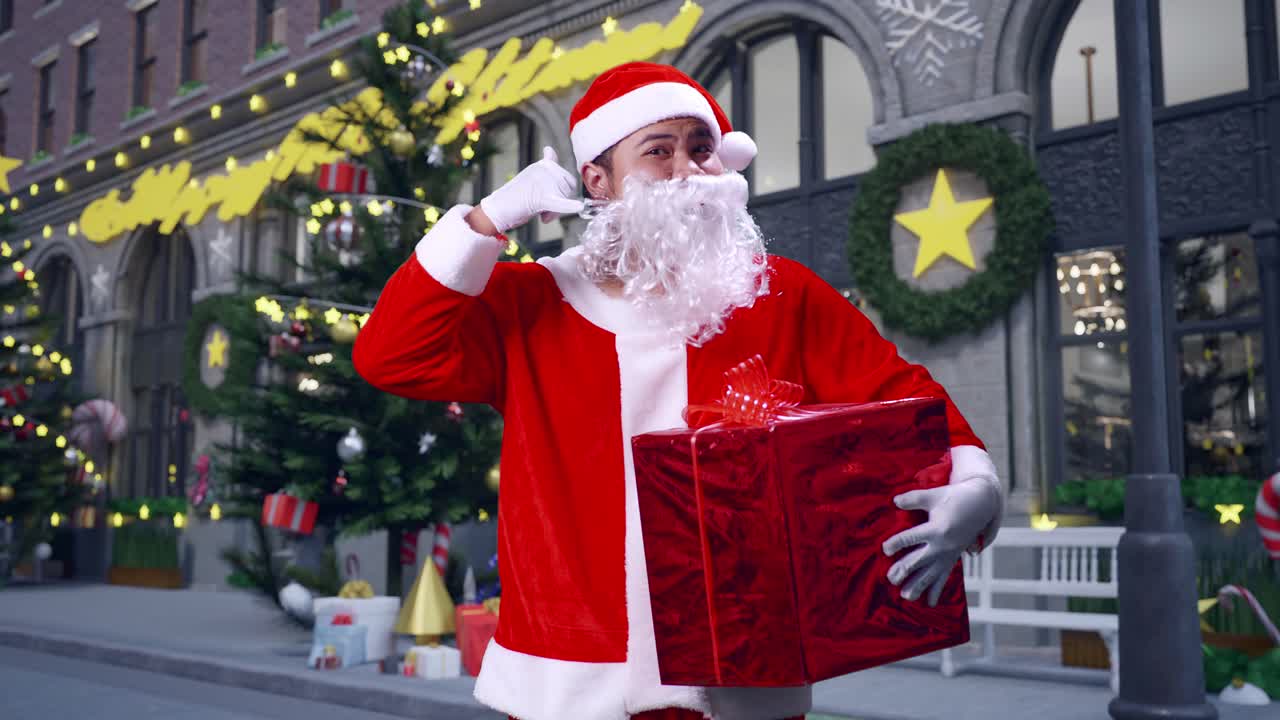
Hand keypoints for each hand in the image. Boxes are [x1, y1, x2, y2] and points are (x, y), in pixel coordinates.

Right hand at [478, 146, 584, 232]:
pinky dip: (569, 207)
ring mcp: (542, 182)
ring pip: (564, 201)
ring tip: (538, 212)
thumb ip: (546, 167)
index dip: (562, 193)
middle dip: (558, 204)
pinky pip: (560, 203)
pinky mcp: (541, 197)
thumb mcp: (533, 178)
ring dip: (554, 212)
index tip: (547, 199)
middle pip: (568, 191)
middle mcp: (544, 170)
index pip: (568, 180)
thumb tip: (550, 149)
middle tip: (540, 210)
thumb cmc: (515, 197)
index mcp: (543, 165)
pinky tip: (579, 208)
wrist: (496, 210)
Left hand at [882, 478, 999, 606]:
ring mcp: (948, 555)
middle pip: (919, 561)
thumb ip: (913, 498)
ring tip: (905, 596)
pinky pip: (944, 578)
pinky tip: (930, 603)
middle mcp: (942, 545)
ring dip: (918, 586)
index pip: (911, 538)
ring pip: (930, 574)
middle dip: (904, 570)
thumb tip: (894, 500)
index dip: (896, 543)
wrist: (981, 505)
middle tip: (890, 579)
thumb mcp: (933, 495)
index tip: (885, 549)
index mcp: (936, 529)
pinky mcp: (952, 559)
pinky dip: (937, 591)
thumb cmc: (955, 498)